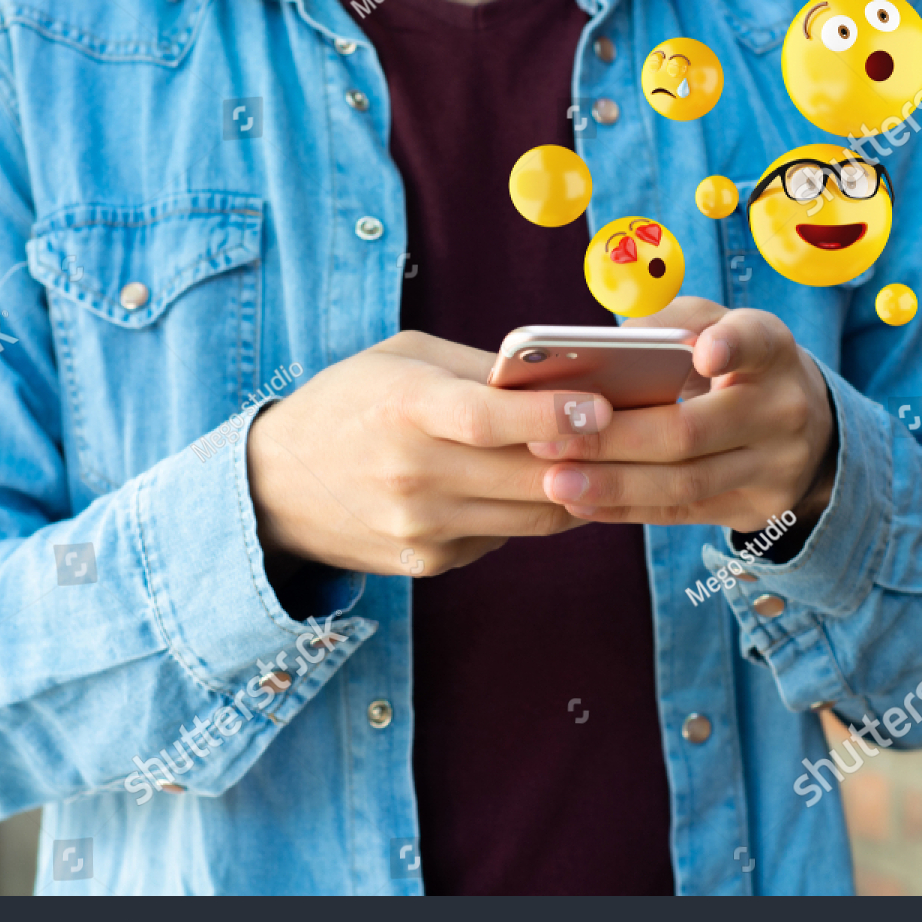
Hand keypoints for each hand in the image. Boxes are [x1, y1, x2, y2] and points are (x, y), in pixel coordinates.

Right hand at [246, 331, 609, 576]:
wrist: (275, 486)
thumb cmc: (351, 402)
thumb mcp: (403, 360)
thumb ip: (480, 371)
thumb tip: (567, 378)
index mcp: (403, 409)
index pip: (487, 419)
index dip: (551, 416)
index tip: (605, 405)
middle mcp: (412, 475)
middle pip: (529, 475)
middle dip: (596, 456)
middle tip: (647, 434)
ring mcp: (421, 527)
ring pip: (534, 514)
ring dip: (580, 487)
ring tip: (615, 458)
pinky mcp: (429, 562)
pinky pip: (506, 535)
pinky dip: (533, 509)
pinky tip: (547, 482)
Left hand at [528, 298, 836, 531]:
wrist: (803, 429)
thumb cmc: (735, 365)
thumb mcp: (716, 328)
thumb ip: (668, 325)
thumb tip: (606, 348)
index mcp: (772, 351)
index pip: (756, 343)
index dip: (731, 347)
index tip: (704, 353)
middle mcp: (782, 410)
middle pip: (692, 430)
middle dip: (615, 438)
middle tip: (548, 439)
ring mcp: (775, 467)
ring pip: (685, 482)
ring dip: (612, 484)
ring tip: (554, 479)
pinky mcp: (757, 508)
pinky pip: (683, 512)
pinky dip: (626, 508)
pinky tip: (579, 501)